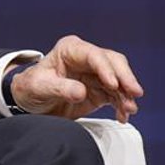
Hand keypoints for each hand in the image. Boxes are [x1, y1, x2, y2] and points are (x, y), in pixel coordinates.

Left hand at [11, 35, 143, 121]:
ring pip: (119, 80)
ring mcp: (95, 74)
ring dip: (126, 95)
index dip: (106, 69)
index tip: (113, 84)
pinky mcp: (100, 89)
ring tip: (129, 109)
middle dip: (126, 78)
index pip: (94, 55)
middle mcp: (86, 58)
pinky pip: (116, 95)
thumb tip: (81, 92)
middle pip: (113, 63)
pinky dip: (121, 105)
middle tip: (134, 93)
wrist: (30, 101)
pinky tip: (123, 115)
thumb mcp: (39, 87)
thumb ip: (60, 88)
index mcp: (71, 49)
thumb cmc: (31, 87)